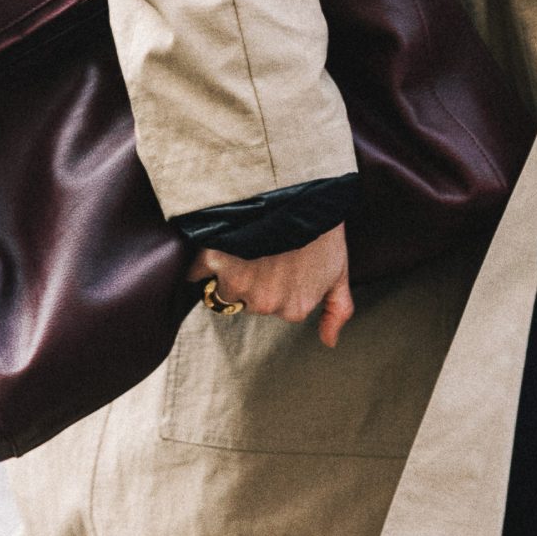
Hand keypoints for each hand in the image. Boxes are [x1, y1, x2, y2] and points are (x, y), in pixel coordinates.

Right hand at [188, 224, 353, 349]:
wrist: (302, 193)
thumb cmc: (323, 230)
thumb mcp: (339, 270)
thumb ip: (337, 310)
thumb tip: (329, 342)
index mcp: (293, 309)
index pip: (273, 305)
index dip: (275, 279)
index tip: (280, 258)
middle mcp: (265, 304)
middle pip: (248, 299)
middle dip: (253, 277)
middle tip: (265, 248)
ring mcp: (238, 285)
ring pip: (223, 287)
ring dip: (228, 268)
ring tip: (244, 242)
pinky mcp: (214, 262)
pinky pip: (196, 272)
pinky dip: (200, 263)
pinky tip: (216, 245)